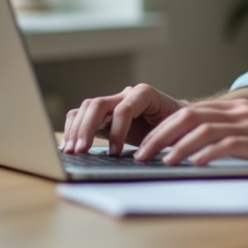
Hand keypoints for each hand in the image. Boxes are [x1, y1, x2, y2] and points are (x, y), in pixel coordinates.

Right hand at [62, 84, 185, 154]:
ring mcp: (112, 102)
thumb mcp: (174, 130)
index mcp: (145, 94)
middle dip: (87, 128)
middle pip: (98, 104)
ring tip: (72, 151)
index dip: (117, 131)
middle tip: (81, 150)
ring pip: (86, 108)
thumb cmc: (178, 126)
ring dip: (76, 129)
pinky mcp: (103, 115)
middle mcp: (126, 95)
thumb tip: (151, 152)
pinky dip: (73, 128)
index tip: (114, 152)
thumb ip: (163, 136)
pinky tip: (69, 146)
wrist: (178, 121)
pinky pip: (81, 115)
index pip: (124, 109)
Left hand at [134, 98, 247, 174]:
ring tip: (160, 162)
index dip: (163, 126)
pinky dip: (206, 153)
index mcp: (239, 109)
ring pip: (203, 128)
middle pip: (189, 115)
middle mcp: (242, 112)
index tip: (145, 144)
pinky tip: (193, 164)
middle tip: (141, 154)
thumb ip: (234, 137)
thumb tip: (199, 154)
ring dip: (176, 146)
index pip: (190, 111)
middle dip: (160, 135)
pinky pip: (228, 144)